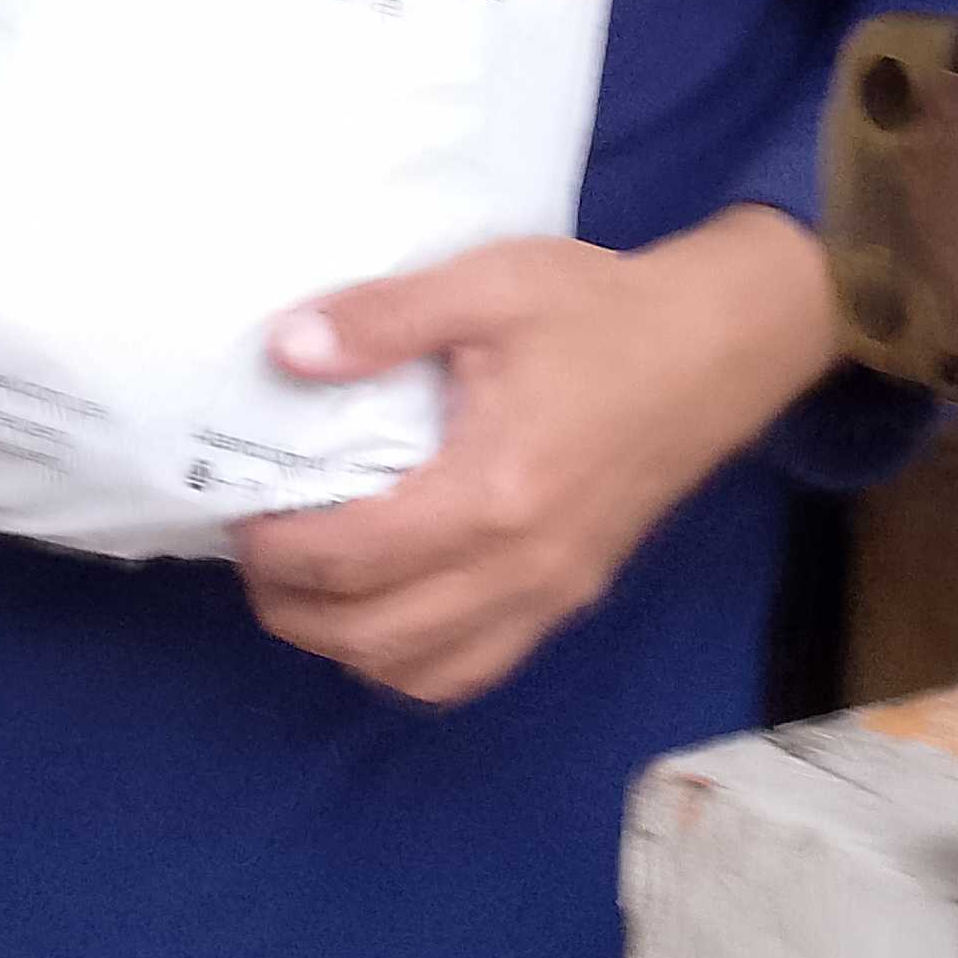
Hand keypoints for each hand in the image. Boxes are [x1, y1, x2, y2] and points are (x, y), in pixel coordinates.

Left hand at [234, 207, 841, 707]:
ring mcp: (552, 593)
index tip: (238, 516)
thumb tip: (284, 350)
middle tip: (254, 559)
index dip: (276, 552)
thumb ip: (383, 319)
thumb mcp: (486, 284)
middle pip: (375, 639)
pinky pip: (478, 667)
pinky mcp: (573, 596)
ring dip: (348, 648)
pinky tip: (386, 610)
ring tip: (307, 590)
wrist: (719, 344)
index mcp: (491, 494)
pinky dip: (415, 662)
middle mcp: (521, 567)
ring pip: (425, 673)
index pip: (353, 560)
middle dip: (294, 612)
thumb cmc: (599, 310)